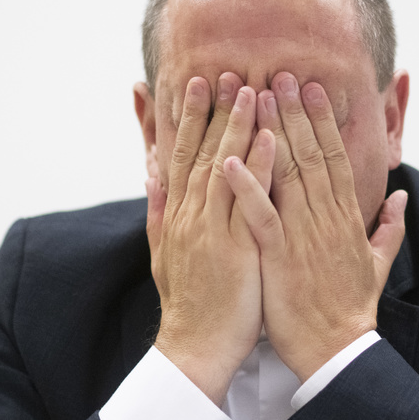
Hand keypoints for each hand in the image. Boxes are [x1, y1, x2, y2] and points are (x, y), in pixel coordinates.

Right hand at [147, 73, 273, 403]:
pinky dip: (258, 166)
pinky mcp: (235, 248)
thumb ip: (157, 212)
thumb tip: (149, 176)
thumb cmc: (189, 305)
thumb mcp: (162, 253)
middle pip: (200, 152)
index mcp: (177, 217)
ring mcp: (211, 231)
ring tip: (249, 88)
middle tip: (223, 71)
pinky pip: (249, 200)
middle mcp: (190, 217)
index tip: (197, 85)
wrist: (195, 349)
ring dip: (236, 126)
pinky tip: (270, 138)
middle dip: (212, 110)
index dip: (189, 119)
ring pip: (223, 167)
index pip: (182, 157)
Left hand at [225, 72, 406, 380]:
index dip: (322, 121)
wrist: (338, 352)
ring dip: (271, 132)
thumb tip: (402, 198)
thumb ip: (390, 227)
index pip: (333, 158)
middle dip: (295, 111)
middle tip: (280, 73)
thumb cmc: (351, 312)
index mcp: (345, 218)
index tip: (312, 88)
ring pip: (286, 173)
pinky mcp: (279, 256)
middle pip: (310, 154)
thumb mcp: (378, 264)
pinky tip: (228, 160)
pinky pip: (260, 215)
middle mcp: (325, 219)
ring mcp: (302, 235)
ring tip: (256, 97)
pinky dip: (245, 186)